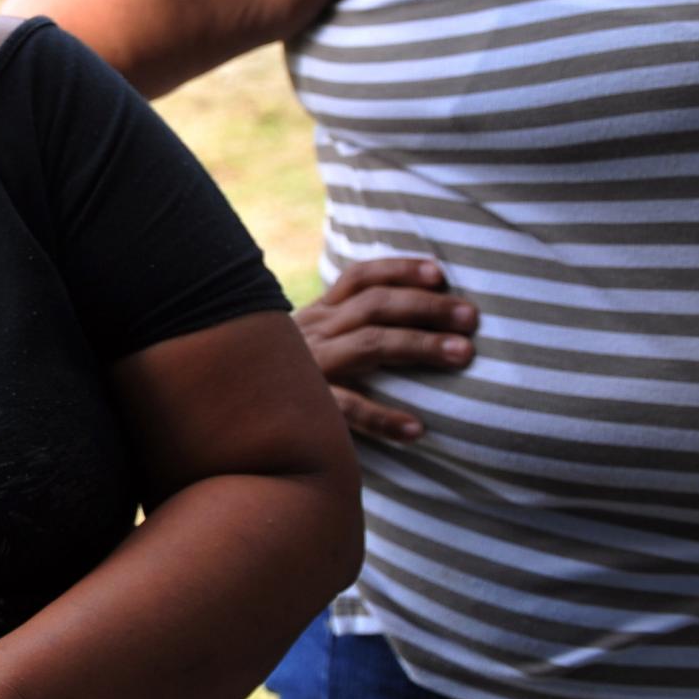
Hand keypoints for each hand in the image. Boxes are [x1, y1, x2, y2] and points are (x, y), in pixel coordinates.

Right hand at [295, 257, 477, 442]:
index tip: (440, 273)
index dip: (400, 269)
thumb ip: (344, 330)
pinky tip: (417, 429)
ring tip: (463, 354)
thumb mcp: (309, 344)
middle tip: (472, 318)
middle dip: (428, 306)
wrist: (226, 410)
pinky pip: (347, 409)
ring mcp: (309, 367)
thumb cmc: (284, 381)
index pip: (360, 278)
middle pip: (375, 306)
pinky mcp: (305, 406)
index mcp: (317, 315)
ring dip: (420, 345)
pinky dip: (383, 417)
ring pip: (369, 344)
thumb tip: (407, 314)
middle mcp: (312, 332)